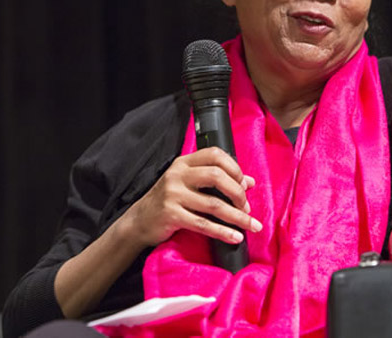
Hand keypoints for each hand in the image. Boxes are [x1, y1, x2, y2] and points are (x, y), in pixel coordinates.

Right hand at [121, 147, 262, 248]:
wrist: (139, 221)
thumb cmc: (169, 200)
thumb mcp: (189, 184)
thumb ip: (217, 180)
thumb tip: (249, 182)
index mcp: (184, 163)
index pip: (215, 155)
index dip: (235, 168)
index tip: (245, 185)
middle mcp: (178, 175)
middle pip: (217, 176)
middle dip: (238, 193)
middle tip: (246, 207)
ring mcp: (173, 194)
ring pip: (213, 204)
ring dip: (237, 217)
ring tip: (251, 225)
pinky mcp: (171, 215)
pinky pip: (203, 224)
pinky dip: (223, 232)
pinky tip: (235, 237)